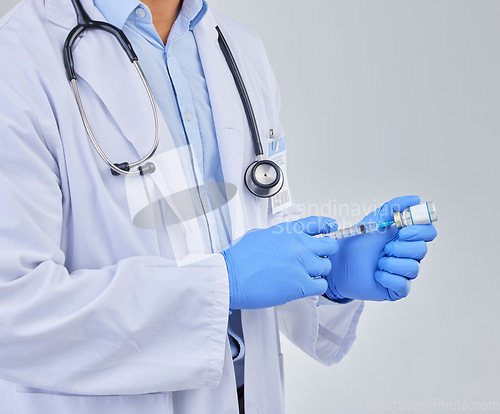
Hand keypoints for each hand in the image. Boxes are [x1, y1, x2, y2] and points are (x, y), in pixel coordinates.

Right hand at [222, 217, 338, 309]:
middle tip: (319, 257)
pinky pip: (321, 285)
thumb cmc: (239, 259)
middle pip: (329, 246)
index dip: (327, 225)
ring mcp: (300, 265)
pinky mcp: (300, 285)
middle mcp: (297, 245)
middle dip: (326, 252)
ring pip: (326, 267)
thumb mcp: (258, 235)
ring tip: (307, 275)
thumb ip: (277, 236)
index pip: (315, 224)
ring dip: (319, 271)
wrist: (230, 277)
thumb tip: (285, 242)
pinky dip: (316, 286)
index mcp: (287, 232)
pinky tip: (305, 286)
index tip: (332, 227)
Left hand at [325, 196, 436, 301]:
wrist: (338, 263)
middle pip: (422, 249)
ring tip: (378, 261)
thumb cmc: (356, 242)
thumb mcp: (373, 221)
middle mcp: (407, 254)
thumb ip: (392, 208)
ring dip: (393, 263)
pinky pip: (403, 285)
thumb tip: (415, 200)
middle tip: (386, 247)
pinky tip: (377, 274)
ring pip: (413, 268)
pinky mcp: (396, 288)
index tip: (403, 229)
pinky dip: (388, 277)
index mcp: (405, 236)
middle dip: (402, 247)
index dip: (420, 230)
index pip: (428, 231)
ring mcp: (403, 272)